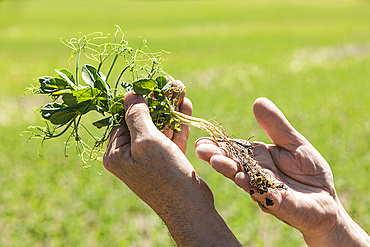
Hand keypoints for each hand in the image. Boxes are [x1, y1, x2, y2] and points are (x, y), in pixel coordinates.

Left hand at [103, 85, 241, 245]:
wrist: (190, 207)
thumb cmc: (164, 174)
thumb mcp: (146, 141)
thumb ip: (137, 115)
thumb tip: (128, 94)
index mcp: (116, 153)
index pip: (122, 118)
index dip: (138, 100)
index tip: (150, 83)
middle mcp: (130, 155)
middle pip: (143, 121)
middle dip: (159, 102)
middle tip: (171, 83)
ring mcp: (149, 159)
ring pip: (159, 127)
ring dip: (171, 109)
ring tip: (180, 88)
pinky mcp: (166, 161)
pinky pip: (170, 137)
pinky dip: (178, 123)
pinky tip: (185, 105)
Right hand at [195, 97, 369, 245]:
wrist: (326, 199)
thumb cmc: (308, 171)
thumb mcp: (293, 143)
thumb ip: (276, 126)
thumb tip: (258, 101)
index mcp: (257, 159)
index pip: (234, 150)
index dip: (217, 145)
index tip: (201, 139)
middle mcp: (256, 175)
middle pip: (234, 165)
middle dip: (217, 157)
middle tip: (200, 149)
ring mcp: (267, 190)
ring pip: (245, 180)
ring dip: (230, 171)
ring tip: (217, 161)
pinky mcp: (283, 205)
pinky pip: (268, 196)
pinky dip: (256, 188)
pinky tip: (243, 179)